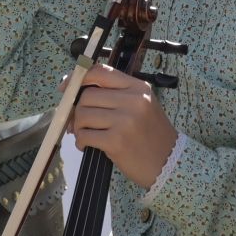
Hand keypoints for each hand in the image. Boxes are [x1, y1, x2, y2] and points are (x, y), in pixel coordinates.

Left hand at [70, 63, 178, 188]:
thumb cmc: (151, 134)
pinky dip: (81, 141)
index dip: (79, 78)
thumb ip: (116, 94)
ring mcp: (125, 121)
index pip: (101, 72)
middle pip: (88, 96)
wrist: (169, 163)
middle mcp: (133, 101)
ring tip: (87, 135)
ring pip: (83, 115)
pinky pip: (85, 135)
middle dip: (77, 110)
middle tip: (79, 122)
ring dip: (79, 127)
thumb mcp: (142, 105)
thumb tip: (75, 90)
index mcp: (138, 88)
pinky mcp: (116, 141)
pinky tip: (88, 146)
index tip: (66, 86)